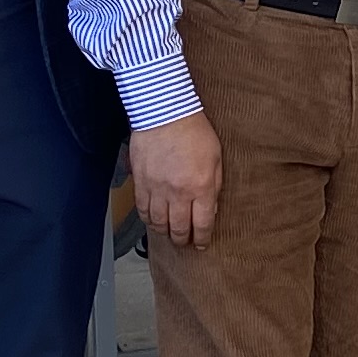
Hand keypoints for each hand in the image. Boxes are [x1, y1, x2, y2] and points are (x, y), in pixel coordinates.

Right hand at [131, 116, 222, 248]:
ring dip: (165, 232)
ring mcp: (157, 189)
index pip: (202, 224)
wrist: (165, 113)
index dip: (202, 238)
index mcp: (201, 187)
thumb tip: (210, 209)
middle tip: (185, 241)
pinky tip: (153, 220)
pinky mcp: (141, 182)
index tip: (201, 243)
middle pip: (179, 228)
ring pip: (158, 223)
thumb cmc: (194, 131)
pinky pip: (142, 209)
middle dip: (183, 239)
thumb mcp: (216, 159)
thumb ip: (215, 186)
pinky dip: (148, 219)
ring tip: (169, 232)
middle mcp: (178, 193)